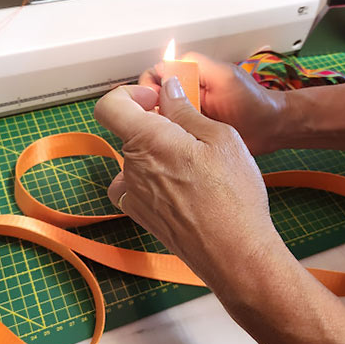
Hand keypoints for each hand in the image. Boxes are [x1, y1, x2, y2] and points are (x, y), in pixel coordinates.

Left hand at [93, 77, 287, 292]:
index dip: (128, 95)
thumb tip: (168, 90)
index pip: (109, 106)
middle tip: (191, 133)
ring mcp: (132, 194)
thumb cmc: (233, 195)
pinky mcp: (140, 216)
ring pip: (136, 159)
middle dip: (155, 125)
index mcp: (147, 141)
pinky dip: (153, 179)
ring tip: (194, 165)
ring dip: (157, 154)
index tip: (155, 99)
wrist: (234, 254)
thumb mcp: (220, 138)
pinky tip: (181, 186)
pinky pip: (136, 186)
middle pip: (129, 132)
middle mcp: (131, 167)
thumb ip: (186, 111)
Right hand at [139, 53, 287, 153]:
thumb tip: (168, 62)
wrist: (270, 130)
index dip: (150, 84)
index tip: (151, 98)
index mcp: (191, 75)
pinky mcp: (191, 132)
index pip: (157, 72)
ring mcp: (187, 114)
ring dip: (155, 121)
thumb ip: (199, 65)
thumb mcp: (224, 77)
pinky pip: (169, 133)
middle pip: (153, 94)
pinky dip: (165, 136)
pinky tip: (168, 142)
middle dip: (148, 104)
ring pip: (158, 115)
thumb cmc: (253, 102)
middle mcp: (185, 93)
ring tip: (160, 132)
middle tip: (155, 118)